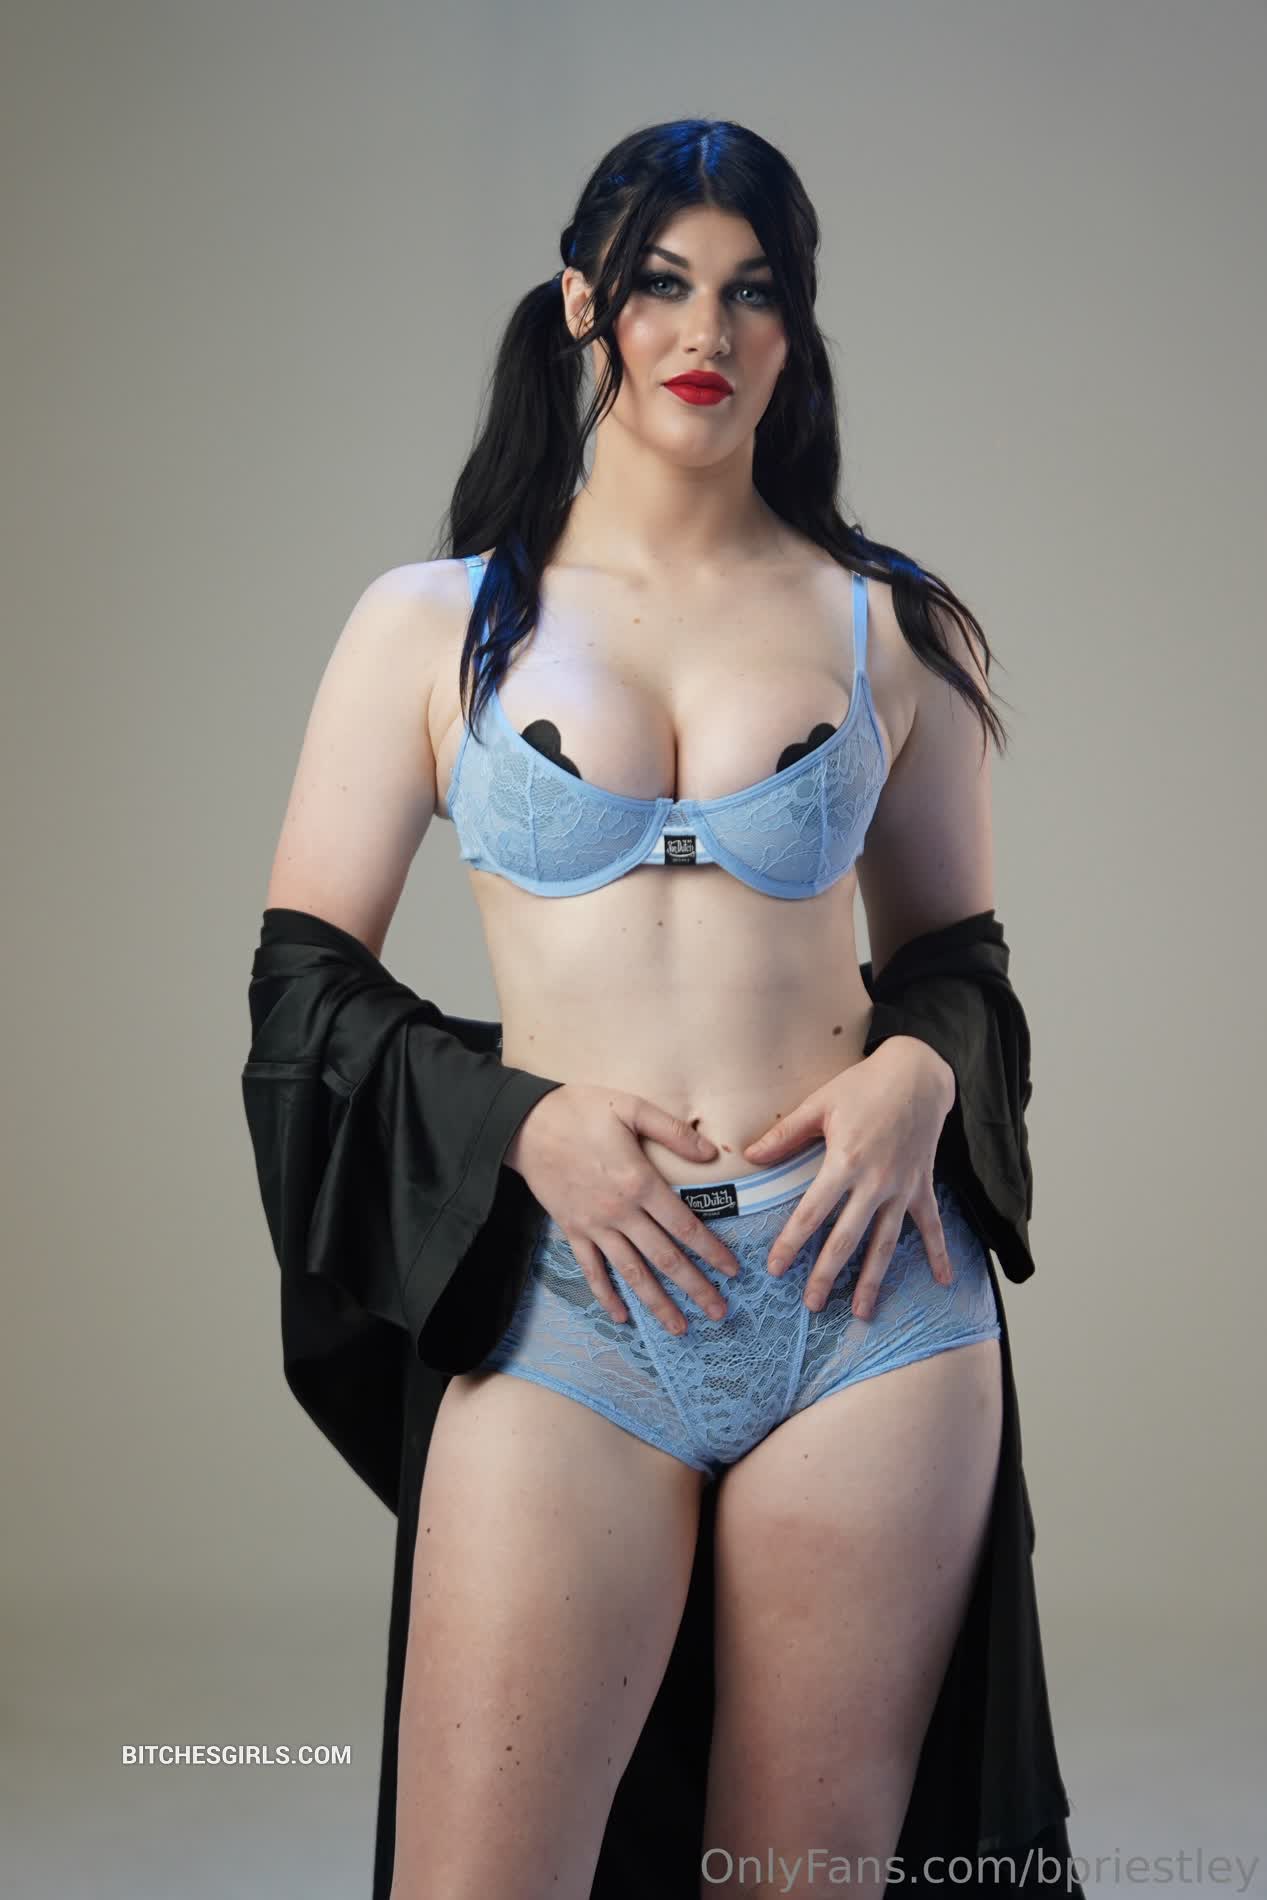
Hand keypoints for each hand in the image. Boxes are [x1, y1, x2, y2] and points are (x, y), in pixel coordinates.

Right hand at [503, 1085, 741, 1334]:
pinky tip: (621, 1317)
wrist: (527, 1125)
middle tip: (719, 1313)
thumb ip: (673, 1131)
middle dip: (694, 1288)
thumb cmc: (581, 1111)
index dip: (711, 1251)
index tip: (732, 1271)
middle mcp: (620, 1212)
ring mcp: (594, 1226)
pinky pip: (591, 1270)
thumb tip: (711, 1154)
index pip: (684, 1226)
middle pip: (664, 1258)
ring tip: (679, 1328)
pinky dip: (605, 1295)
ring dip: (656, 1303)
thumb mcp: (632, 1108)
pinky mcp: (572, 1230)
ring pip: (631, 1273)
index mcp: (640, 1183)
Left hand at [743, 1038, 956, 1318]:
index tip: (775, 1270)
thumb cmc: (864, 1085)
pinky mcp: (922, 1185)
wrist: (917, 1074)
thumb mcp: (820, 1104)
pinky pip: (932, 1225)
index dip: (792, 1243)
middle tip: (811, 1306)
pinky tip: (943, 1281)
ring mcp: (902, 1187)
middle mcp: (875, 1182)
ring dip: (874, 1280)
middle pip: (847, 1239)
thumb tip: (750, 1156)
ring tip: (861, 1312)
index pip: (812, 1213)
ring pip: (886, 1243)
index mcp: (845, 1162)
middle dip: (827, 1275)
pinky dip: (939, 1253)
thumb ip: (785, 1135)